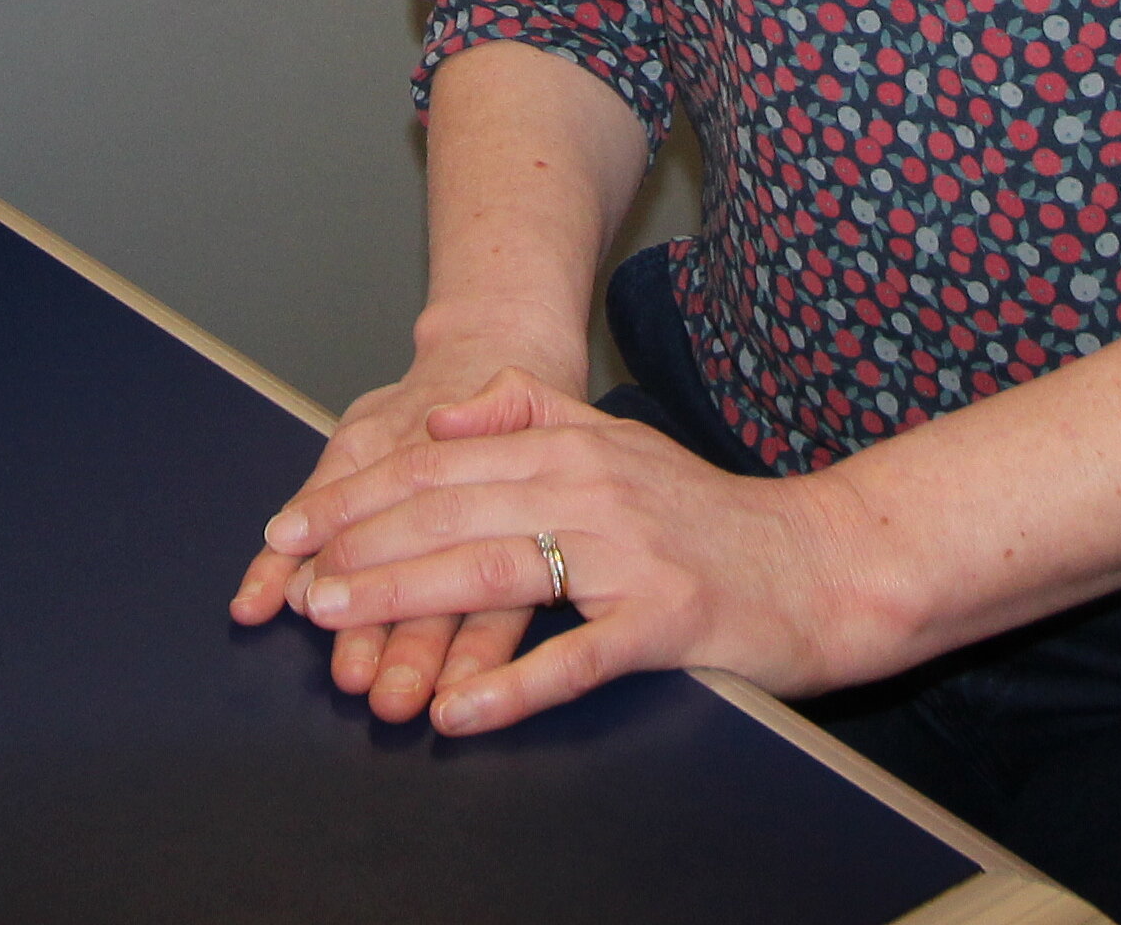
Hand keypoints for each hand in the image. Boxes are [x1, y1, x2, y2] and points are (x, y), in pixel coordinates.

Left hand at [266, 373, 893, 735]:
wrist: (827, 563)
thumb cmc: (714, 517)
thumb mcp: (621, 442)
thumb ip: (534, 417)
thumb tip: (451, 410)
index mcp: (575, 446)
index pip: (440, 463)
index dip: (358, 494)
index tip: (293, 527)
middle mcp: (595, 488)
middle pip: (453, 511)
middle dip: (362, 546)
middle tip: (295, 585)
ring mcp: (631, 556)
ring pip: (497, 572)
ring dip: (409, 599)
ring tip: (344, 622)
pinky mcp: (668, 621)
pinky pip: (577, 657)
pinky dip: (514, 685)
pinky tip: (462, 709)